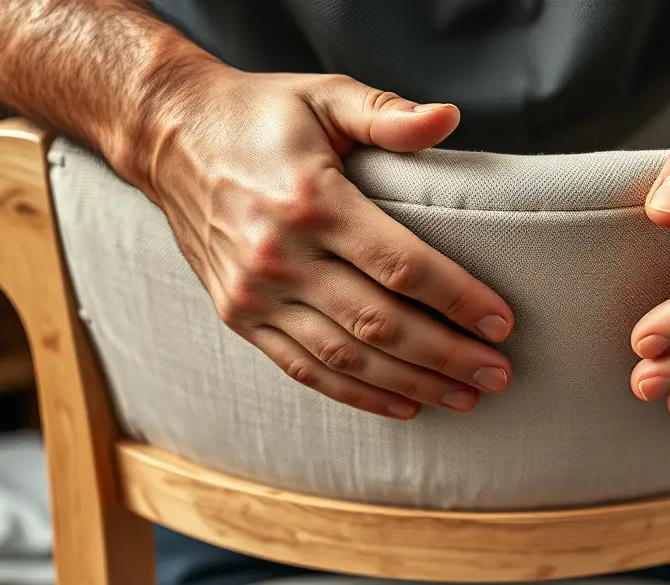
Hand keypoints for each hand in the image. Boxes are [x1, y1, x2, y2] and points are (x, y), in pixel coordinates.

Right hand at [131, 69, 513, 418]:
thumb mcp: (324, 95)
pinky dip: (357, 394)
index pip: (401, 266)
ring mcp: (255, 293)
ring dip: (411, 384)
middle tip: (498, 374)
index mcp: (312, 202)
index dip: (458, 300)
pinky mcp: (238, 315)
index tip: (502, 323)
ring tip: (465, 397)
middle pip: (380, 323)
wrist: (167, 135)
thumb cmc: (260, 113)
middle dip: (447, 355)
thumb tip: (449, 117)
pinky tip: (403, 404)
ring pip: (346, 358)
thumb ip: (387, 114)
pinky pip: (303, 368)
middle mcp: (280, 255)